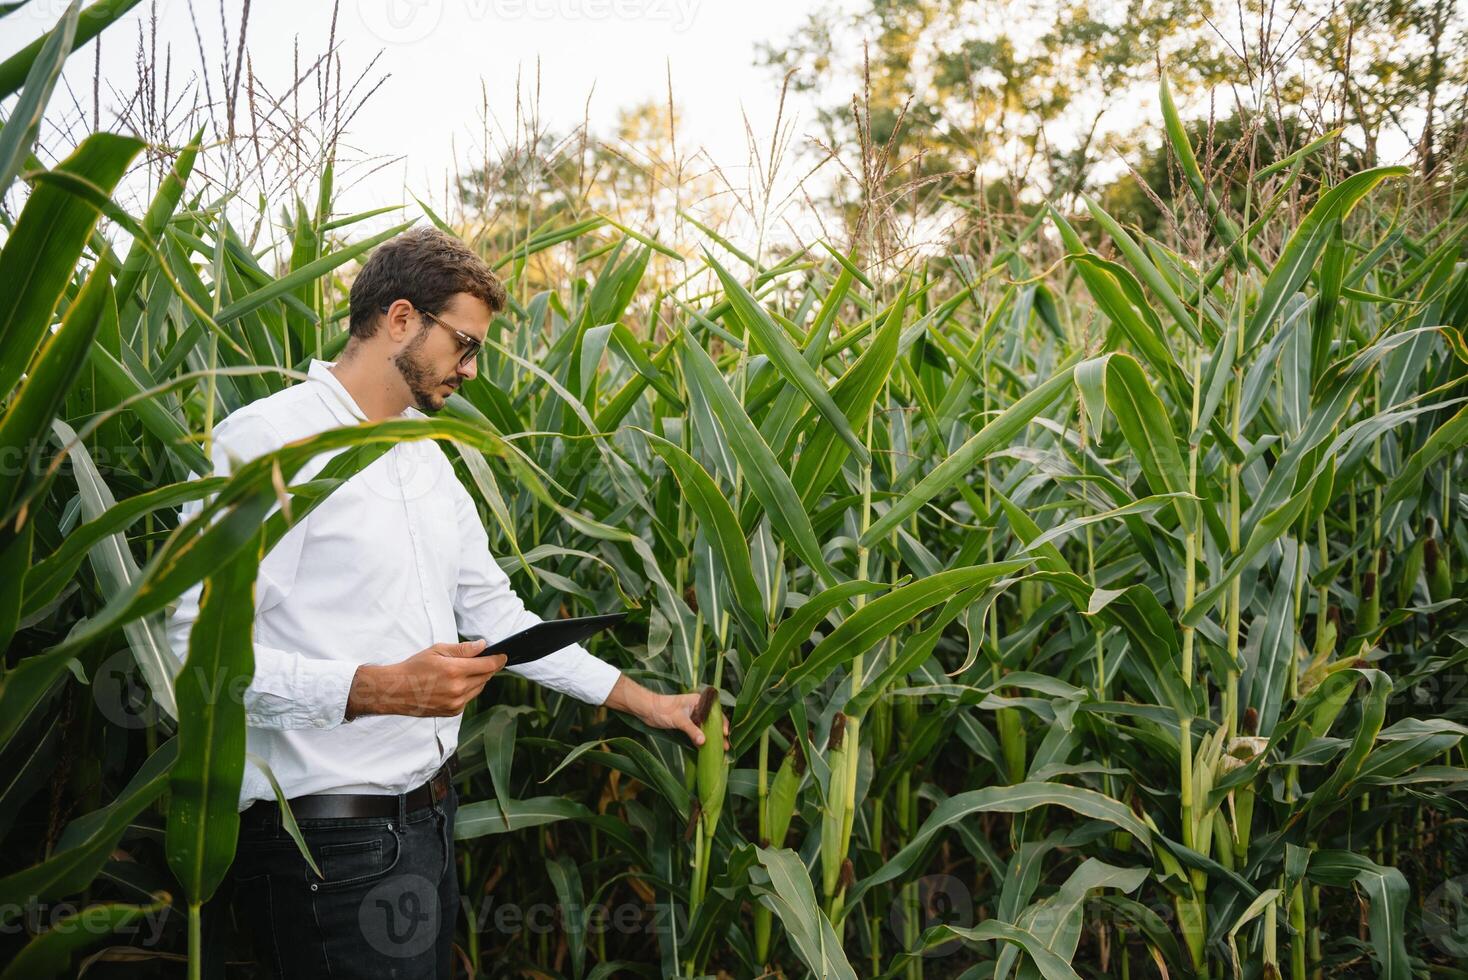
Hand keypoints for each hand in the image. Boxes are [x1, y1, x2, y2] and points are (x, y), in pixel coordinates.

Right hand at [345, 640, 507, 719]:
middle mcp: (458, 689)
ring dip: (479, 679)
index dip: (498, 659)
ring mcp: (456, 703)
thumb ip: (463, 649)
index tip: (504, 655)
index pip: (487, 665)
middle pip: (485, 677)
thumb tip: (483, 646)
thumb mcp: (437, 650)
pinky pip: (469, 698)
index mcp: (455, 671)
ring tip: (467, 670)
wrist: (395, 690)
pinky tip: (457, 683)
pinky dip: (468, 690)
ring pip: (479, 688)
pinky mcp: (453, 712)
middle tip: (486, 660)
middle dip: (488, 667)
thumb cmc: (414, 667)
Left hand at [605, 675, 729, 748]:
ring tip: (721, 750)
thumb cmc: (662, 709)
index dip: (722, 723)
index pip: (715, 712)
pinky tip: (707, 748)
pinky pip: (697, 732)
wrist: (646, 709)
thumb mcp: (679, 719)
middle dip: (719, 734)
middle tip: (727, 746)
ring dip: (712, 738)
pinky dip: (702, 739)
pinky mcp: (685, 724)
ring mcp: (692, 716)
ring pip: (706, 728)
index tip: (725, 735)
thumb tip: (704, 742)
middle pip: (712, 721)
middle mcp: (697, 708)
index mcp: (698, 701)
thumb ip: (692, 730)